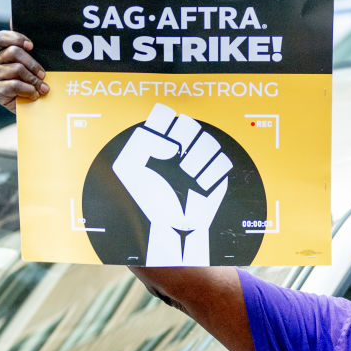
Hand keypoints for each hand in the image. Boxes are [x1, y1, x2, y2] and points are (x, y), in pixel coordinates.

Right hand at [0, 30, 48, 113]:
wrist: (32, 110)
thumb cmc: (36, 86)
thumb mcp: (37, 70)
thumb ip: (36, 58)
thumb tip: (48, 50)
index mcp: (4, 52)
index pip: (1, 38)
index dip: (16, 38)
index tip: (31, 46)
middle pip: (14, 52)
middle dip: (33, 64)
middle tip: (43, 76)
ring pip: (17, 69)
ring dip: (33, 80)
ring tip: (42, 89)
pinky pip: (14, 85)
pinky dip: (28, 90)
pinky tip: (33, 95)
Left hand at [112, 103, 231, 265]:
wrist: (167, 233)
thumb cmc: (143, 204)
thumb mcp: (128, 170)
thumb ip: (142, 145)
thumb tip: (172, 145)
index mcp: (154, 144)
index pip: (165, 117)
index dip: (165, 123)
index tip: (162, 141)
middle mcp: (177, 150)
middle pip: (191, 125)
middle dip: (185, 140)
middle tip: (176, 160)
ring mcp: (197, 163)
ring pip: (208, 142)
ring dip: (198, 160)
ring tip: (188, 176)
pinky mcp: (214, 178)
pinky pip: (222, 163)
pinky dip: (211, 174)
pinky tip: (199, 187)